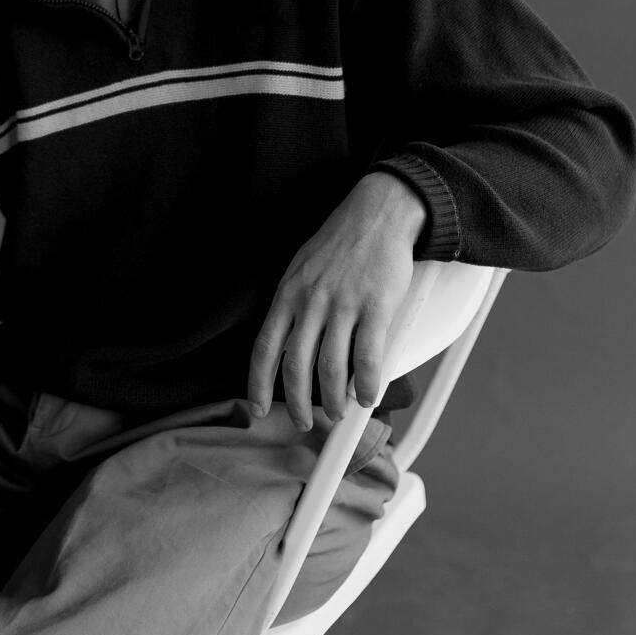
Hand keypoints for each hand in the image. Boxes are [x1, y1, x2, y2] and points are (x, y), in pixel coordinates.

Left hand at [249, 172, 427, 428]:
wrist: (377, 214)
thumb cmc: (340, 243)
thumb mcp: (301, 269)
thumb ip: (294, 305)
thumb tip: (288, 343)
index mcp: (288, 294)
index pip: (265, 348)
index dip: (258, 384)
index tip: (258, 407)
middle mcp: (311, 302)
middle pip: (296, 366)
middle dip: (299, 403)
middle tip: (306, 420)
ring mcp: (343, 305)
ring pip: (331, 368)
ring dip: (333, 400)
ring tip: (338, 412)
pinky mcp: (375, 306)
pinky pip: (368, 357)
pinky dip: (367, 384)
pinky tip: (368, 395)